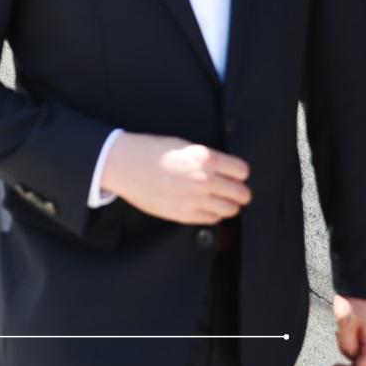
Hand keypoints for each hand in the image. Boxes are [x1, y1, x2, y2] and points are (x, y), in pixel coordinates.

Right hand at [100, 132, 251, 223]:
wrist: (123, 164)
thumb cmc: (150, 151)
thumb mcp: (182, 145)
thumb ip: (206, 158)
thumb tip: (225, 171)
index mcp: (205, 158)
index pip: (242, 171)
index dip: (239, 172)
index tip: (234, 174)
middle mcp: (204, 179)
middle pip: (242, 194)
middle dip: (238, 192)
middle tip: (231, 190)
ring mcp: (194, 199)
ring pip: (230, 210)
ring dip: (228, 205)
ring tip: (218, 199)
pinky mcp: (184, 214)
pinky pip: (212, 220)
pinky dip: (212, 214)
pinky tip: (203, 206)